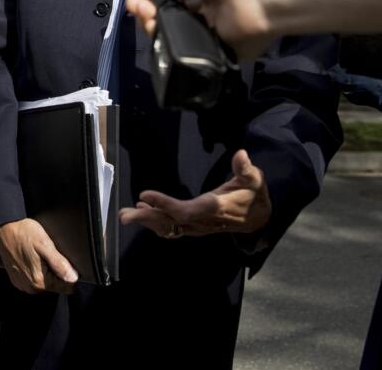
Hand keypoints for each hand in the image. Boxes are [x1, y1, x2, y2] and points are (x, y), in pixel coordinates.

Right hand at [0, 218, 77, 293]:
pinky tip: (32, 257)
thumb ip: (60, 263)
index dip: (69, 274)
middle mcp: (30, 287)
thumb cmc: (22, 233)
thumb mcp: (45, 244)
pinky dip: (36, 270)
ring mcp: (22, 284)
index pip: (66, 287)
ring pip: (45, 282)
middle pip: (55, 285)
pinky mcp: (17, 280)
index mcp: (39, 281)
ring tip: (39, 255)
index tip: (63, 262)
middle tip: (48, 254)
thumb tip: (73, 277)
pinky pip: (34, 279)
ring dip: (46, 271)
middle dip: (56, 271)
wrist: (3, 228)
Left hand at [119, 150, 271, 236]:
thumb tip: (241, 154)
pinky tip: (143, 210)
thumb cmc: (253, 194)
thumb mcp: (254, 179)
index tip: (145, 195)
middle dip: (146, 218)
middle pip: (171, 223)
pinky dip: (156, 221)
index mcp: (214, 208)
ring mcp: (197, 226)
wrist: (259, 217)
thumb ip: (245, 168)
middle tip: (123, 214)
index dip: (164, 204)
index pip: (185, 211)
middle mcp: (203, 221)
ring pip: (169, 227)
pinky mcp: (195, 226)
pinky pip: (172, 227)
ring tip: (126, 214)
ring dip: (147, 221)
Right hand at [124, 0, 273, 58]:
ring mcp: (215, 26)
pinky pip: (186, 45)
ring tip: (141, 11)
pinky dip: (166, 36)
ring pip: (177, 26)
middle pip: (177, 7)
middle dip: (152, 4)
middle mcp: (214, 1)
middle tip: (136, 4)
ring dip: (154, 18)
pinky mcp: (217, 48)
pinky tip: (152, 24)